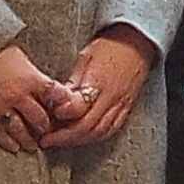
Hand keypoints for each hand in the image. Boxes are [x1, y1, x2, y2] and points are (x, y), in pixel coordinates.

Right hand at [0, 43, 75, 155]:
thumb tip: (44, 83)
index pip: (56, 96)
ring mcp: (2, 106)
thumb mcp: (21, 57)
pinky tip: (14, 148)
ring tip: (33, 145)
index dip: (63, 105)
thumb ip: (33, 73)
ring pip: (21, 130)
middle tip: (48, 132)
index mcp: (32, 79)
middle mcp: (19, 95)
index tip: (65, 111)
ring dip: (29, 140)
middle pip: (40, 118)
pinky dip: (8, 142)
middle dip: (46, 127)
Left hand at [36, 26, 157, 148]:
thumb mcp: (85, 57)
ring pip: (99, 132)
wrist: (137, 41)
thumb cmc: (110, 46)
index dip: (60, 117)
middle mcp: (111, 97)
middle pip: (87, 127)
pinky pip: (111, 130)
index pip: (78, 109)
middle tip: (46, 140)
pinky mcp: (127, 108)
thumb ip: (73, 82)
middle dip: (64, 137)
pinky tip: (84, 137)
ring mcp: (121, 105)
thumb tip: (57, 100)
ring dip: (78, 140)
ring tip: (61, 141)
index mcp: (99, 82)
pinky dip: (95, 137)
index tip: (46, 121)